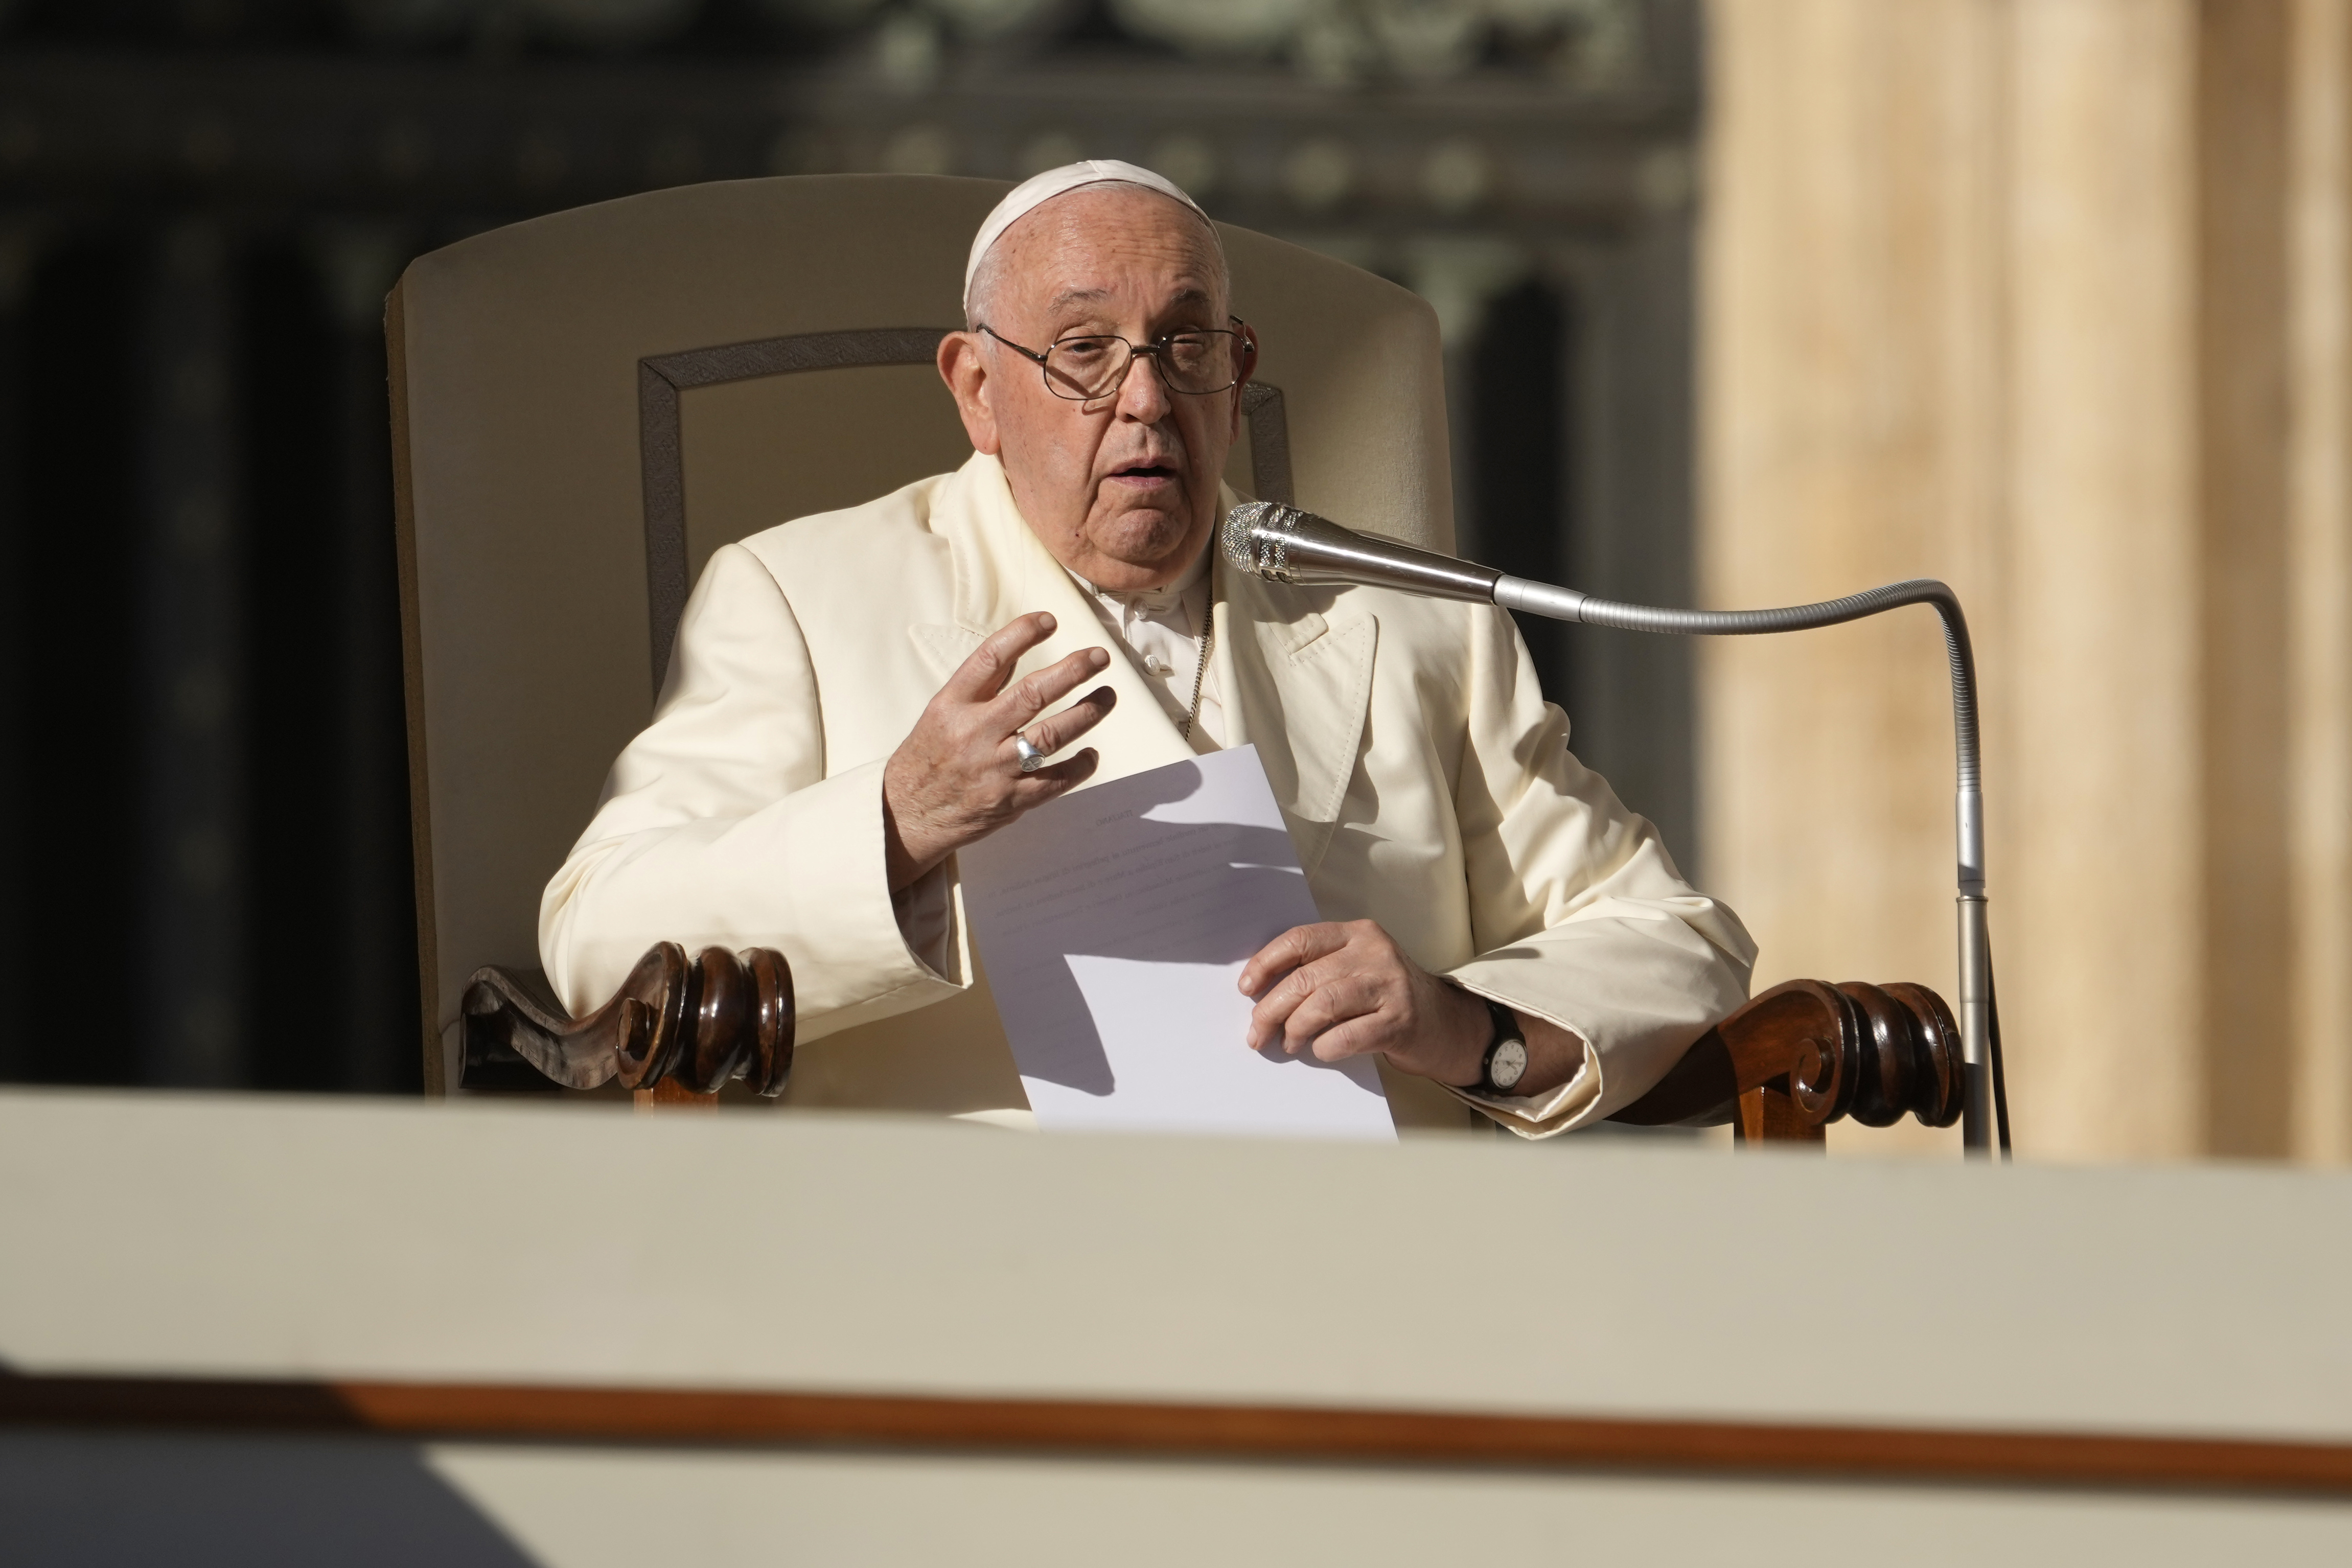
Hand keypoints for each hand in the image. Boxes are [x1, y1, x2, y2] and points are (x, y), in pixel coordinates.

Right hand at [881, 611, 1115, 889]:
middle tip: (1098, 656)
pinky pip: (1055, 781)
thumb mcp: (943, 711)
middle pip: (1032, 694)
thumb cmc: (928, 758)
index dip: (1022, 634)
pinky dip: (1079, 767)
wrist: (908, 814)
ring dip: (1087, 713)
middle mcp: (974, 734)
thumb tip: (1020, 647)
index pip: (990, 658)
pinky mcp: (1010, 801)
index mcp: (952, 705)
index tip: (1049, 620)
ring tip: (1107, 696)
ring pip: (1051, 735)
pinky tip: (1091, 754)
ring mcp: (994, 769)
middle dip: (1072, 671)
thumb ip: (983, 683)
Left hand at [1238, 920, 1492, 1084]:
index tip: (1246, 988)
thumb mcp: (1357, 968)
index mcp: (1357, 934)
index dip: (1266, 963)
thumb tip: (1260, 994)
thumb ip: (1319, 970)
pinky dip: (1325, 1046)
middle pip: (1306, 977)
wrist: (1444, 1022)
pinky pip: (1347, 1035)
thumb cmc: (1386, 996)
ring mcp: (1390, 986)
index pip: (1300, 939)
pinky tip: (1321, 1050)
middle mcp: (1374, 953)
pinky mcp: (1399, 1021)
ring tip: (1288, 1043)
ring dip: (1295, 1029)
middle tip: (1257, 1032)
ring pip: (1323, 1005)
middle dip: (1272, 1008)